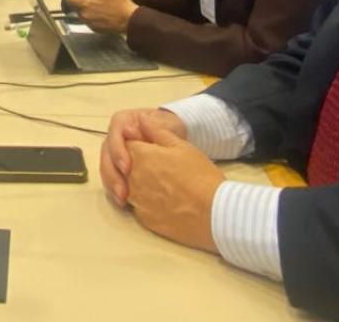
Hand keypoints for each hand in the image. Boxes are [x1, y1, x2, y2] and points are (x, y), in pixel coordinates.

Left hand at [73, 0, 136, 32]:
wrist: (129, 20)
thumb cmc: (118, 2)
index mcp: (86, 4)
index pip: (70, 0)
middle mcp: (85, 15)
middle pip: (77, 8)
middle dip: (81, 4)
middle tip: (92, 0)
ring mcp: (90, 23)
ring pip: (83, 15)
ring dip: (87, 11)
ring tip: (98, 7)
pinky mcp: (95, 29)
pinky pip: (90, 22)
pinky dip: (93, 18)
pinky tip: (102, 15)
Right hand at [99, 107, 187, 206]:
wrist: (171, 134)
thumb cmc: (168, 126)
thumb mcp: (166, 123)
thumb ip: (154, 125)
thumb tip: (137, 125)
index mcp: (122, 122)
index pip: (115, 135)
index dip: (118, 151)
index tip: (126, 168)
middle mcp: (114, 136)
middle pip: (106, 154)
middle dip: (113, 173)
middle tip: (122, 190)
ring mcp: (114, 152)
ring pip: (105, 168)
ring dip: (112, 184)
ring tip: (122, 199)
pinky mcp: (116, 166)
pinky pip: (110, 178)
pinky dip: (114, 190)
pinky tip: (122, 201)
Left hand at [126, 120, 225, 252]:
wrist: (213, 212)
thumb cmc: (200, 174)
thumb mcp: (181, 146)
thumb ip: (156, 131)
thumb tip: (140, 120)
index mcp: (140, 156)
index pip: (126, 143)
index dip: (138, 142)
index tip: (153, 146)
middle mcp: (132, 178)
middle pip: (124, 166)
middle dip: (136, 163)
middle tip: (163, 166)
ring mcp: (136, 200)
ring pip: (129, 187)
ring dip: (139, 183)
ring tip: (165, 184)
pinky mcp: (144, 219)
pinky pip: (138, 206)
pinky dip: (146, 201)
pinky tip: (165, 200)